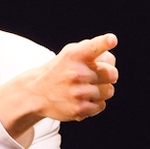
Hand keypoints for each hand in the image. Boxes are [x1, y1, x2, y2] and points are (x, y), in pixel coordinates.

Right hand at [0, 33, 118, 139]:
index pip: (93, 47)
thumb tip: (111, 62)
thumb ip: (95, 51)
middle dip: (108, 75)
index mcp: (75, 55)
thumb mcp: (72, 53)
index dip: (104, 42)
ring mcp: (77, 93)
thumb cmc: (61, 70)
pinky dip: (95, 104)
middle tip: (95, 77)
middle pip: (112, 74)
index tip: (111, 39)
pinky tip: (82, 100)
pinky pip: (102, 106)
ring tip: (86, 89)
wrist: (37, 93)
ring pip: (109, 91)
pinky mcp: (79, 109)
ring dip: (102, 91)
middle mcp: (76, 73)